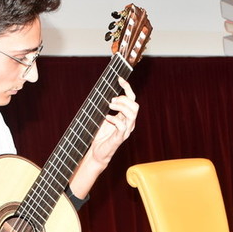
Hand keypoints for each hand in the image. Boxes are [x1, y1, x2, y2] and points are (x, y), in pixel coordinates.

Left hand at [70, 77, 138, 197]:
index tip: (119, 79)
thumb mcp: (103, 116)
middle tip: (111, 101)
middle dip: (123, 99)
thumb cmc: (101, 135)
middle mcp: (129, 123)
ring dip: (120, 107)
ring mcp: (126, 131)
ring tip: (109, 106)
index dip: (127, 87)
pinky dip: (114, 119)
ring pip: (132, 114)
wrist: (98, 152)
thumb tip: (105, 92)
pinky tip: (106, 118)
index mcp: (126, 116)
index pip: (132, 99)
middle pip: (135, 105)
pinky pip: (122, 126)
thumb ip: (107, 107)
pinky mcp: (120, 138)